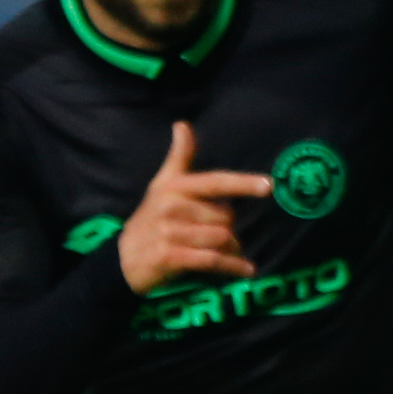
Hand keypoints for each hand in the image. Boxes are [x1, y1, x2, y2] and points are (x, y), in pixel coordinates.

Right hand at [117, 121, 269, 292]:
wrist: (123, 259)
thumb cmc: (151, 218)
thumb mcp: (161, 186)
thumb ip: (178, 157)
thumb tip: (182, 124)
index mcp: (174, 186)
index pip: (215, 182)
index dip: (242, 183)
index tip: (269, 185)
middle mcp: (171, 206)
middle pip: (225, 216)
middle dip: (231, 228)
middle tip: (224, 237)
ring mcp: (169, 232)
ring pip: (222, 238)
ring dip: (233, 249)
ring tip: (230, 252)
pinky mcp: (170, 256)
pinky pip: (213, 260)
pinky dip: (233, 267)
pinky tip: (246, 270)